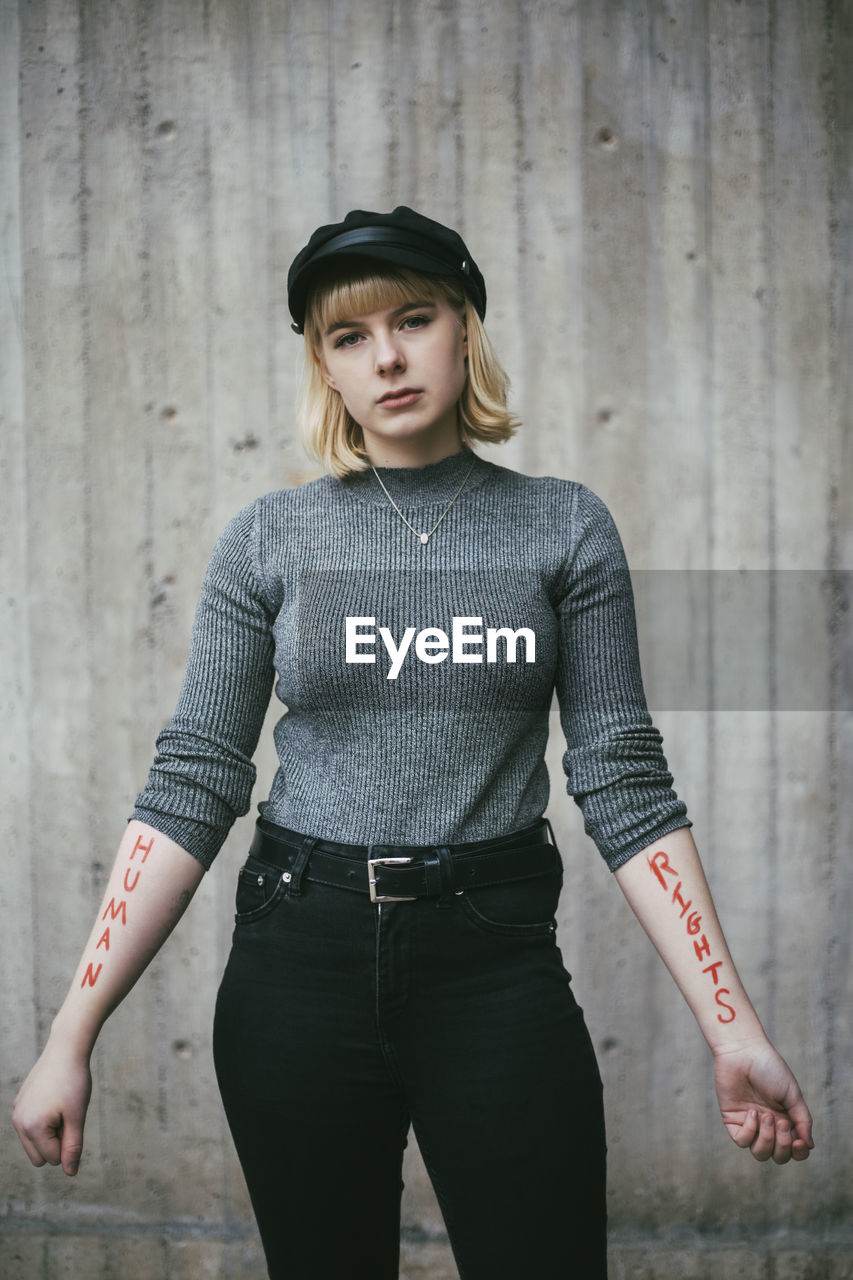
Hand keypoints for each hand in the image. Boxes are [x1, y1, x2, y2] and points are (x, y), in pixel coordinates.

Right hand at [12, 1042, 92, 1176]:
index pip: (53, 1159)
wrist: (66, 1050)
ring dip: (51, 1133)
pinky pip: (32, 1127)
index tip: (73, 1119)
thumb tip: (69, 1173)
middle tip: (67, 1116)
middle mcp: (19, 1122)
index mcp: (32, 1128)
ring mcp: (17, 1112)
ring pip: (34, 1143)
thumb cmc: (74, 1082)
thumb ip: (73, 1148)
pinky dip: (44, 1120)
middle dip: (56, 1142)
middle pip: (39, 1158)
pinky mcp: (19, 1104)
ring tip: (61, 1108)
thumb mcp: (78, 1117)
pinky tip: (54, 1099)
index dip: (69, 1143)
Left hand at [713, 1038, 813, 1163]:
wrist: (743, 1052)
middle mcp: (768, 1126)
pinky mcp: (732, 1120)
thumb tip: (809, 1145)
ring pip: (760, 1153)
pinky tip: (752, 1113)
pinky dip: (750, 1131)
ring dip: (766, 1139)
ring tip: (766, 1116)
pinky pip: (742, 1141)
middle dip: (783, 1145)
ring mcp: (750, 1124)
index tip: (799, 1141)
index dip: (798, 1153)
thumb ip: (802, 1120)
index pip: (795, 1150)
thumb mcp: (792, 1094)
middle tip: (781, 1122)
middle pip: (778, 1156)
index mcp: (786, 1120)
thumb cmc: (770, 1069)